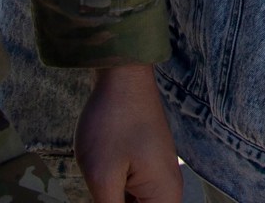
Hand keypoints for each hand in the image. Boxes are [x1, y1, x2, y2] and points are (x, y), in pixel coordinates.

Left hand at [77, 63, 179, 202]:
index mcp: (164, 196)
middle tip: (96, 191)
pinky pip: (133, 195)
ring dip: (112, 201)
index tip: (102, 199)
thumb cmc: (113, 123)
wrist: (122, 75)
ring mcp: (158, 177)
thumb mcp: (102, 176)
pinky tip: (98, 187)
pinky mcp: (147, 166)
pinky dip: (115, 197)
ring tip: (97, 185)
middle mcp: (168, 190)